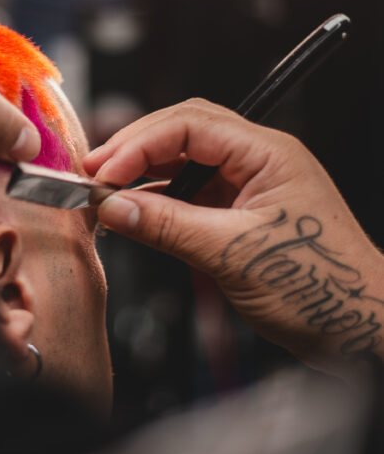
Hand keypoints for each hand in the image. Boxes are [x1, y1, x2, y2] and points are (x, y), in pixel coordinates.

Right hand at [84, 98, 383, 374]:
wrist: (358, 327)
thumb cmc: (322, 288)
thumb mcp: (234, 254)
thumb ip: (168, 226)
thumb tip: (115, 207)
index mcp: (267, 153)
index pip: (189, 125)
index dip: (139, 145)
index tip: (105, 173)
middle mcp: (257, 160)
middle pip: (183, 132)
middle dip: (135, 148)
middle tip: (96, 172)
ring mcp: (247, 184)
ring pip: (183, 161)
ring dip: (143, 172)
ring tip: (107, 191)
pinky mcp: (237, 210)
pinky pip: (189, 192)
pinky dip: (157, 199)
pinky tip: (135, 211)